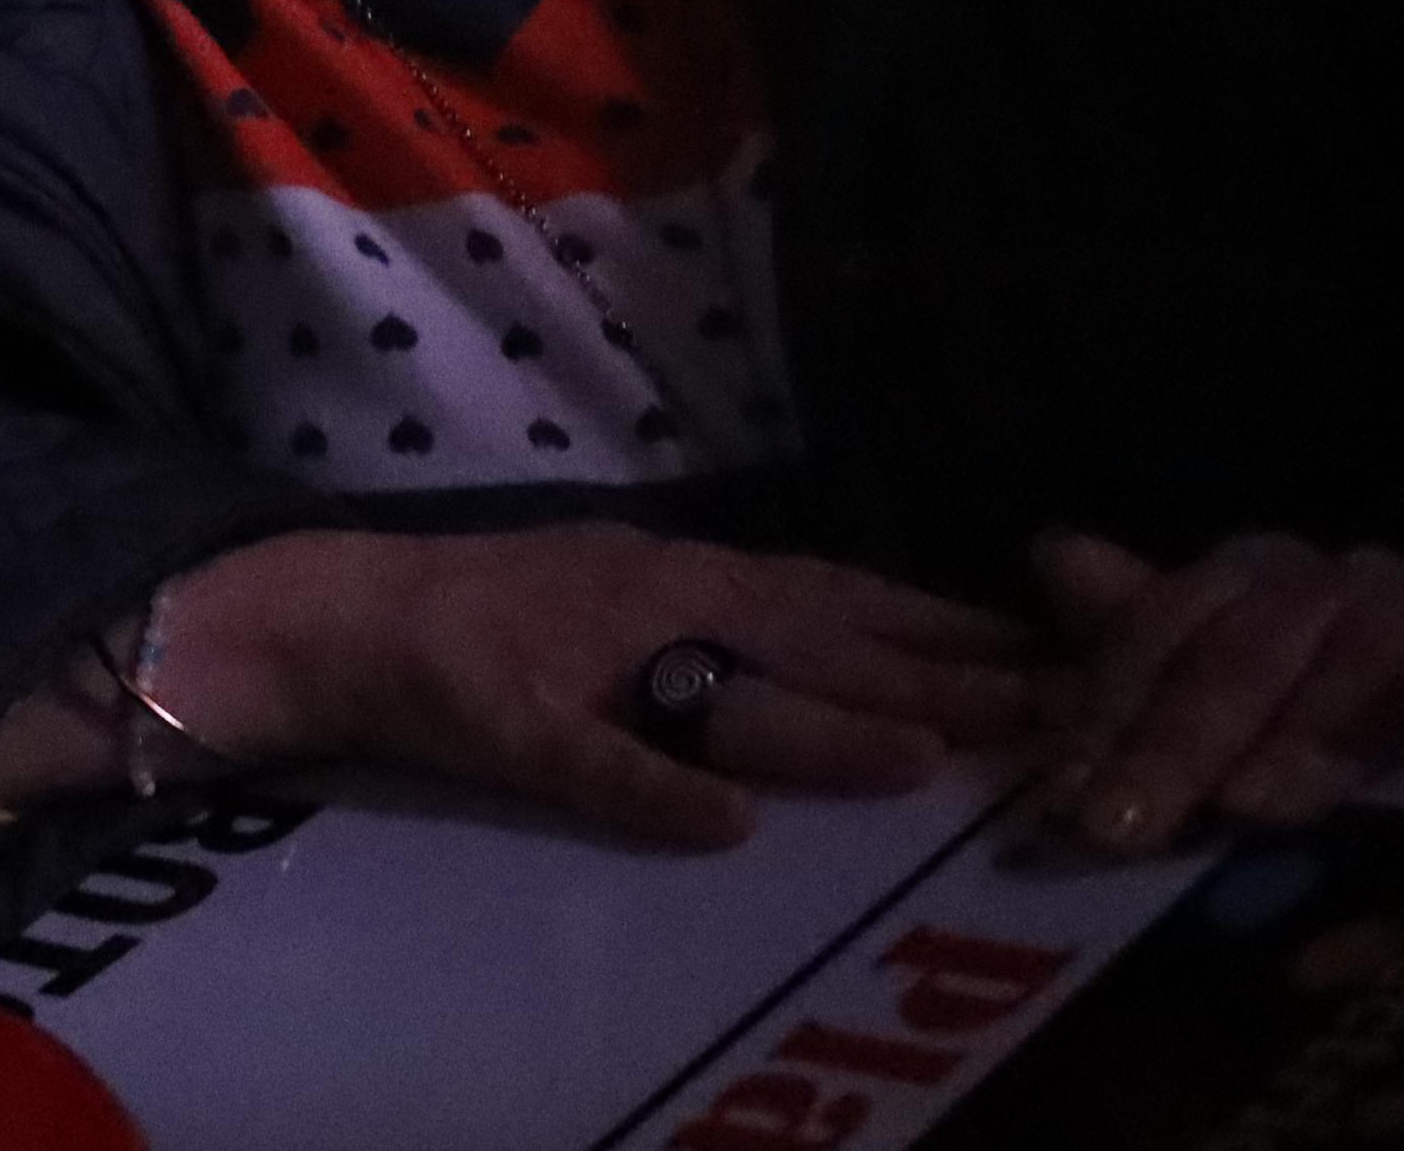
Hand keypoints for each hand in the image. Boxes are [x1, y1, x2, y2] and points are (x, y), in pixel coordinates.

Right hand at [201, 525, 1037, 849]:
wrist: (341, 613)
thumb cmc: (494, 610)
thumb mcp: (629, 588)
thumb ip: (736, 618)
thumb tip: (868, 640)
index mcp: (688, 575)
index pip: (844, 597)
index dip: (951, 624)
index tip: (1061, 649)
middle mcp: (656, 604)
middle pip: (816, 646)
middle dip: (936, 678)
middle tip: (1049, 709)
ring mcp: (587, 664)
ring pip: (723, 698)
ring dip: (823, 728)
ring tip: (922, 761)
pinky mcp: (515, 725)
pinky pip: (594, 766)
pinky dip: (658, 794)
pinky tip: (720, 828)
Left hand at [1033, 532, 1403, 857]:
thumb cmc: (1364, 733)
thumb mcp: (1245, 707)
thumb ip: (1150, 647)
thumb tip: (1057, 554)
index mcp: (1253, 588)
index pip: (1164, 625)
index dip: (1112, 706)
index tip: (1068, 795)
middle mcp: (1335, 584)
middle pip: (1242, 642)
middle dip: (1180, 736)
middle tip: (1131, 823)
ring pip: (1350, 645)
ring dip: (1302, 725)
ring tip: (1258, 802)